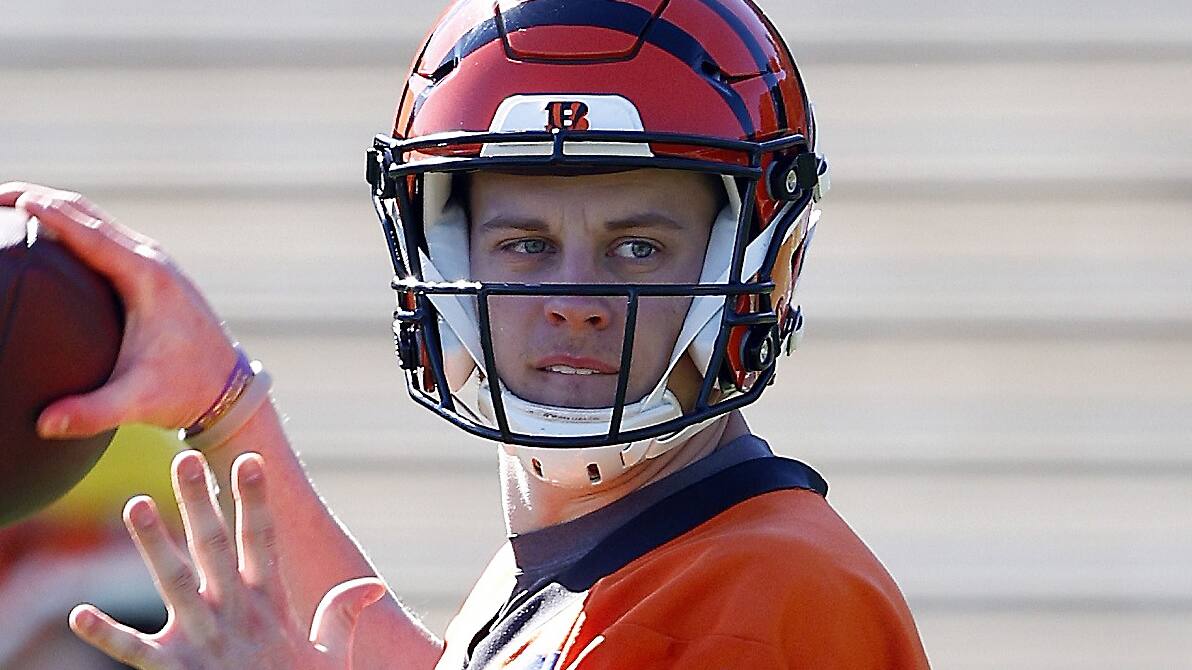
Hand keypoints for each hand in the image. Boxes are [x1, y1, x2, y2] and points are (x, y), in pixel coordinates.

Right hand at [0, 182, 237, 437]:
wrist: (230, 390)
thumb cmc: (187, 391)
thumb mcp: (139, 403)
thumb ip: (91, 413)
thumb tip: (43, 424)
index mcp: (149, 279)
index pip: (90, 234)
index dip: (49, 213)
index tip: (13, 199)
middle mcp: (153, 262)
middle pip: (89, 214)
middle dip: (41, 198)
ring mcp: (155, 264)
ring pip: (98, 220)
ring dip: (56, 207)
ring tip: (11, 204)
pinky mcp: (154, 274)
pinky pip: (107, 237)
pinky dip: (73, 226)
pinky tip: (47, 236)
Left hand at [68, 450, 385, 669]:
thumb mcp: (331, 656)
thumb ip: (342, 616)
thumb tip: (374, 585)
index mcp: (271, 606)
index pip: (262, 540)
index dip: (256, 499)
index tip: (250, 459)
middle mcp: (234, 615)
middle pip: (214, 547)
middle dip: (199, 501)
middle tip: (183, 459)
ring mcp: (202, 643)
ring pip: (173, 583)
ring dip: (153, 544)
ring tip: (134, 505)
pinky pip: (134, 652)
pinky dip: (107, 634)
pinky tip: (78, 614)